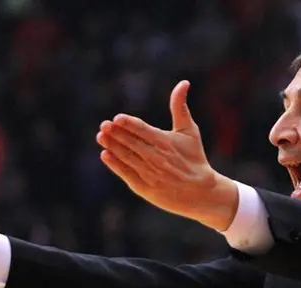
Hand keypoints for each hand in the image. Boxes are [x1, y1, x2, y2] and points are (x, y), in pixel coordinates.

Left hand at [96, 80, 238, 230]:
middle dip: (116, 134)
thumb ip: (180, 107)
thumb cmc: (194, 158)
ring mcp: (150, 173)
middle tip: (103, 125)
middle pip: (131, 143)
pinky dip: (115, 165)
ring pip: (126, 157)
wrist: (200, 192)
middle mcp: (156, 158)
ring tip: (100, 136)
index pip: (143, 130)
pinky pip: (126, 174)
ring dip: (112, 146)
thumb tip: (183, 82)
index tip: (117, 118)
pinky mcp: (145, 188)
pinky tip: (105, 155)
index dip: (128, 124)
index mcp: (166, 142)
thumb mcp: (189, 132)